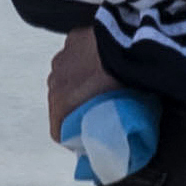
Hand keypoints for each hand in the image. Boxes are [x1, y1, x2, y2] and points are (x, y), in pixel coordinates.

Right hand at [47, 27, 119, 142]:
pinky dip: (85, 59)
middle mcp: (55, 81)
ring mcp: (62, 58)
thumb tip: (124, 146)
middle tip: (100, 106)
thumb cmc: (122, 81)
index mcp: (62, 103)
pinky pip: (75, 55)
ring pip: (66, 77)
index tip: (90, 136)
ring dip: (79, 81)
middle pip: (61, 103)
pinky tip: (103, 58)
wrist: (130, 46)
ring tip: (102, 80)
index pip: (59, 132)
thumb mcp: (118, 115)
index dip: (74, 137)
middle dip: (77, 106)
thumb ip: (110, 129)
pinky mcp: (72, 39)